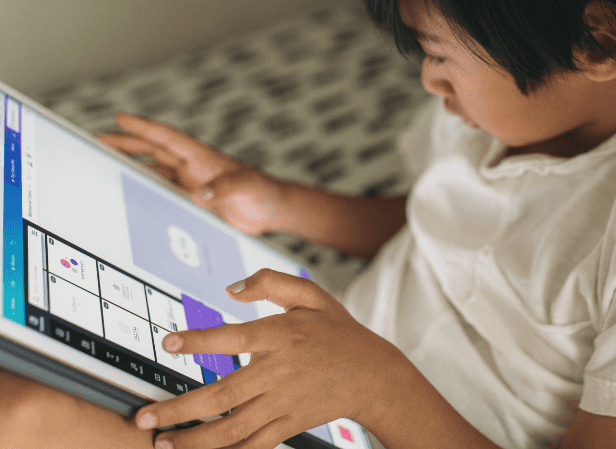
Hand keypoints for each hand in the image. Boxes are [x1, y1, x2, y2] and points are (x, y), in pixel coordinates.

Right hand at [98, 113, 285, 234]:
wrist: (270, 210)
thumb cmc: (262, 192)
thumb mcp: (245, 186)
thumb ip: (223, 188)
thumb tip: (199, 194)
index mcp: (202, 157)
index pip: (167, 138)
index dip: (144, 128)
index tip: (121, 117)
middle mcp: (192, 167)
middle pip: (152, 151)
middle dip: (125, 143)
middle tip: (98, 138)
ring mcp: (189, 183)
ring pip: (153, 171)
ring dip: (130, 166)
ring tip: (105, 161)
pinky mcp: (190, 200)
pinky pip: (160, 192)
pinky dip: (143, 190)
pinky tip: (127, 192)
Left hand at [133, 270, 399, 448]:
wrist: (373, 374)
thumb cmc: (338, 331)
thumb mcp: (312, 296)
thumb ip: (271, 283)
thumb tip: (230, 288)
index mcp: (281, 335)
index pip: (232, 336)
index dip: (198, 340)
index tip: (168, 343)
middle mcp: (278, 372)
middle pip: (221, 396)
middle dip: (177, 409)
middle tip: (143, 417)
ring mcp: (283, 403)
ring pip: (230, 430)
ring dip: (192, 441)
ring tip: (162, 442)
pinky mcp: (288, 425)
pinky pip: (252, 445)